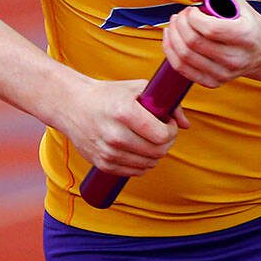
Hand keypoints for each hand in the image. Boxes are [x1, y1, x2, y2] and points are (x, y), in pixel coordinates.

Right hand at [59, 77, 189, 176]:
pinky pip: (135, 172)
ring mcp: (108, 152)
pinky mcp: (103, 164)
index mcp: (124, 112)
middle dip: (167, 143)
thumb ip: (167, 103)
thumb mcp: (138, 89)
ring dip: (156, 154)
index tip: (168, 123)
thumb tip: (187, 125)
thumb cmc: (110, 95)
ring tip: (150, 140)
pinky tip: (139, 150)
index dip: (171, 130)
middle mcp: (115, 134)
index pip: (161, 135)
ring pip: (148, 164)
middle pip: (158, 152)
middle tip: (162, 132)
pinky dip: (143, 164)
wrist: (73, 105)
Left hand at [163, 0, 260, 87]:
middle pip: (194, 42)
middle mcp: (235, 58)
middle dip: (180, 23)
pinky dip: (171, 51)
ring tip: (176, 24)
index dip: (193, 16)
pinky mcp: (213, 82)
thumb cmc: (245, 20)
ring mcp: (224, 73)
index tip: (192, 10)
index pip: (210, 29)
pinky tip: (172, 38)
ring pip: (185, 56)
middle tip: (182, 15)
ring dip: (173, 35)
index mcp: (244, 35)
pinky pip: (182, 69)